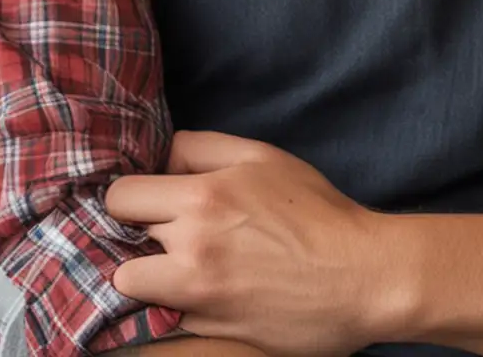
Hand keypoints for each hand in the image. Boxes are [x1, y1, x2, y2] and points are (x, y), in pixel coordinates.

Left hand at [106, 131, 390, 356]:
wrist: (361, 277)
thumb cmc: (317, 211)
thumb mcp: (263, 157)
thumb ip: (204, 148)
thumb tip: (164, 162)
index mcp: (203, 197)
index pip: (121, 196)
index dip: (135, 196)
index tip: (153, 201)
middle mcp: (191, 248)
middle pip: (121, 240)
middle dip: (141, 233)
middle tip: (171, 233)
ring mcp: (197, 297)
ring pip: (131, 284)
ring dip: (148, 275)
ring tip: (178, 268)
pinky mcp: (208, 333)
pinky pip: (165, 318)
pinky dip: (175, 307)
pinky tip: (205, 296)